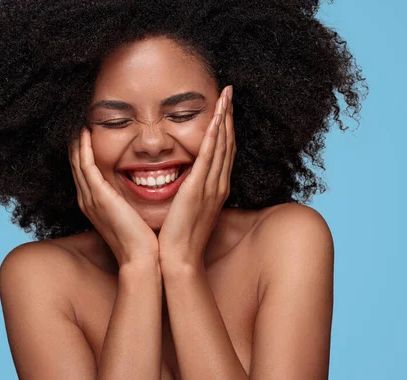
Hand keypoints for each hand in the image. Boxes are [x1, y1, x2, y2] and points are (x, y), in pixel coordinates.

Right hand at [69, 126, 158, 267]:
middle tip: (79, 121)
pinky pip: (85, 165)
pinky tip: (83, 132)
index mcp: (96, 204)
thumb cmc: (143, 240)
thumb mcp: (133, 215)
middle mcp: (88, 200)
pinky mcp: (99, 196)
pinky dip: (82, 148)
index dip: (84, 152)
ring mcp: (91, 198)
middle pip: (76, 164)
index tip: (88, 133)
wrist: (143, 259)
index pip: (85, 172)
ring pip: (77, 162)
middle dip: (76, 143)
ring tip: (78, 122)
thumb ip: (130, 201)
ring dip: (76, 141)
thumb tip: (143, 188)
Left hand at [158, 85, 235, 270]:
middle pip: (227, 143)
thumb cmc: (179, 238)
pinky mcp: (199, 189)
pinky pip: (210, 156)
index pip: (223, 151)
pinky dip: (215, 135)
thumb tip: (184, 180)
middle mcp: (218, 184)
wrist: (178, 259)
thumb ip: (190, 192)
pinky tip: (217, 118)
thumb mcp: (188, 209)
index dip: (225, 128)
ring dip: (224, 118)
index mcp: (215, 188)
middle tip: (229, 92)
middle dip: (228, 116)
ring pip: (222, 145)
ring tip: (226, 96)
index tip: (223, 108)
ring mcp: (211, 186)